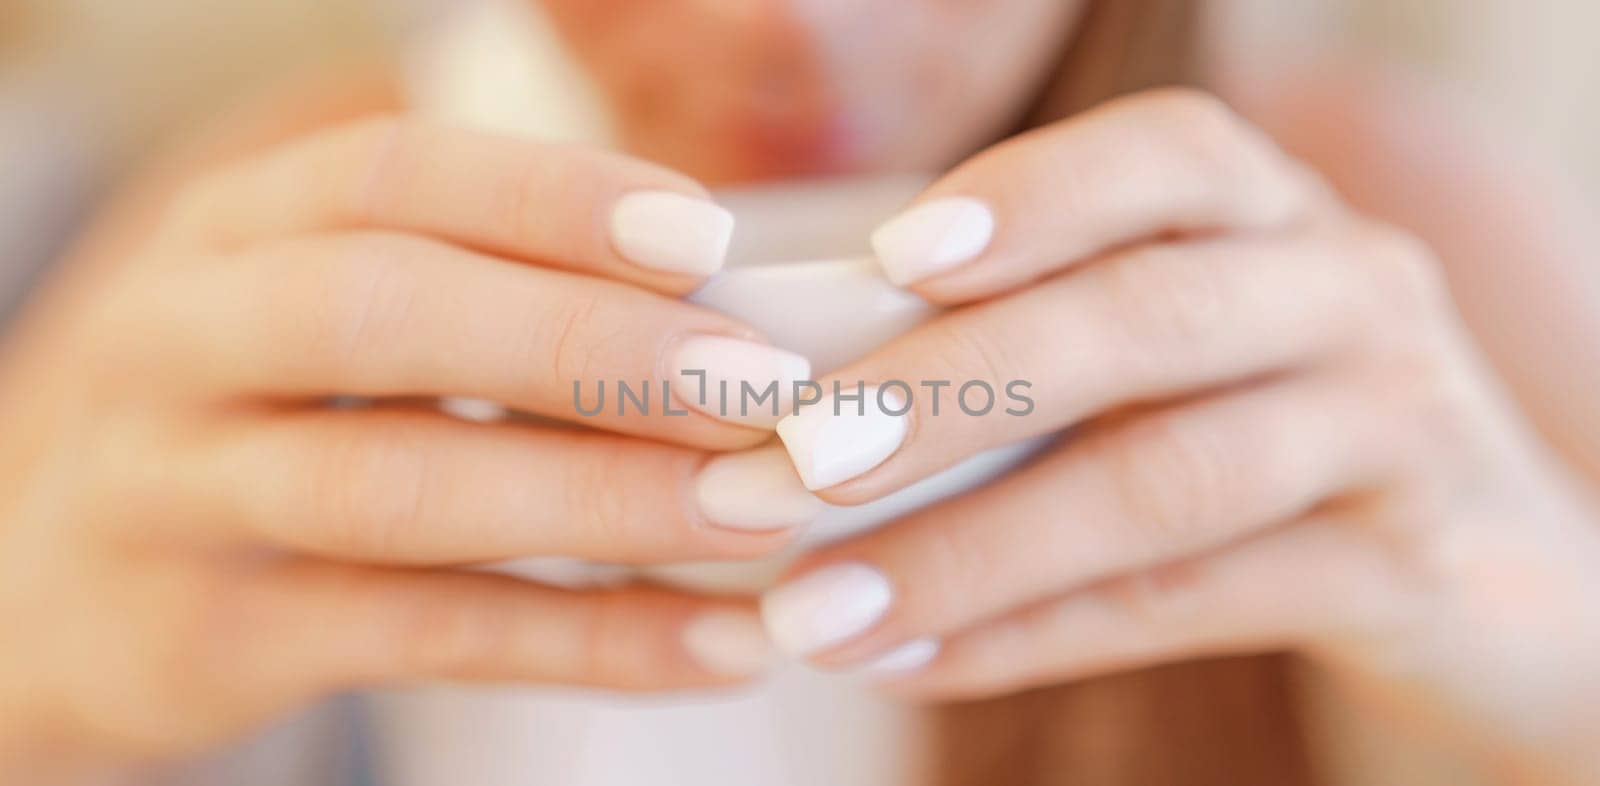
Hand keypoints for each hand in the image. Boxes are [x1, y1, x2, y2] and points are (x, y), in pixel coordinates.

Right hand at [0, 117, 817, 774]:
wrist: (51, 590)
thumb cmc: (250, 415)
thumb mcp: (314, 315)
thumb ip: (468, 279)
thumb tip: (712, 276)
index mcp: (232, 231)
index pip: (389, 176)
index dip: (550, 198)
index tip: (704, 235)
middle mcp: (182, 342)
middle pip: (383, 314)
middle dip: (586, 344)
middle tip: (757, 383)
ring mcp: (176, 495)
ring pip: (395, 489)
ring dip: (597, 499)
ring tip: (754, 509)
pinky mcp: (207, 636)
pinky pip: (420, 639)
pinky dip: (584, 642)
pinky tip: (718, 643)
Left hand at [758, 89, 1599, 780]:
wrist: (1488, 573)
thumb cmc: (1264, 428)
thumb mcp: (1181, 354)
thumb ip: (1041, 341)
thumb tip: (802, 405)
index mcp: (1271, 211)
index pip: (1163, 157)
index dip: (1030, 198)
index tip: (890, 261)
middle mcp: (1345, 289)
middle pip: (1144, 319)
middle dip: (955, 389)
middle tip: (797, 460)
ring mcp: (1394, 426)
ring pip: (1168, 478)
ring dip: (972, 548)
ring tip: (819, 609)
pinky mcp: (1408, 568)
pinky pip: (1196, 603)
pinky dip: (1037, 636)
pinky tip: (913, 659)